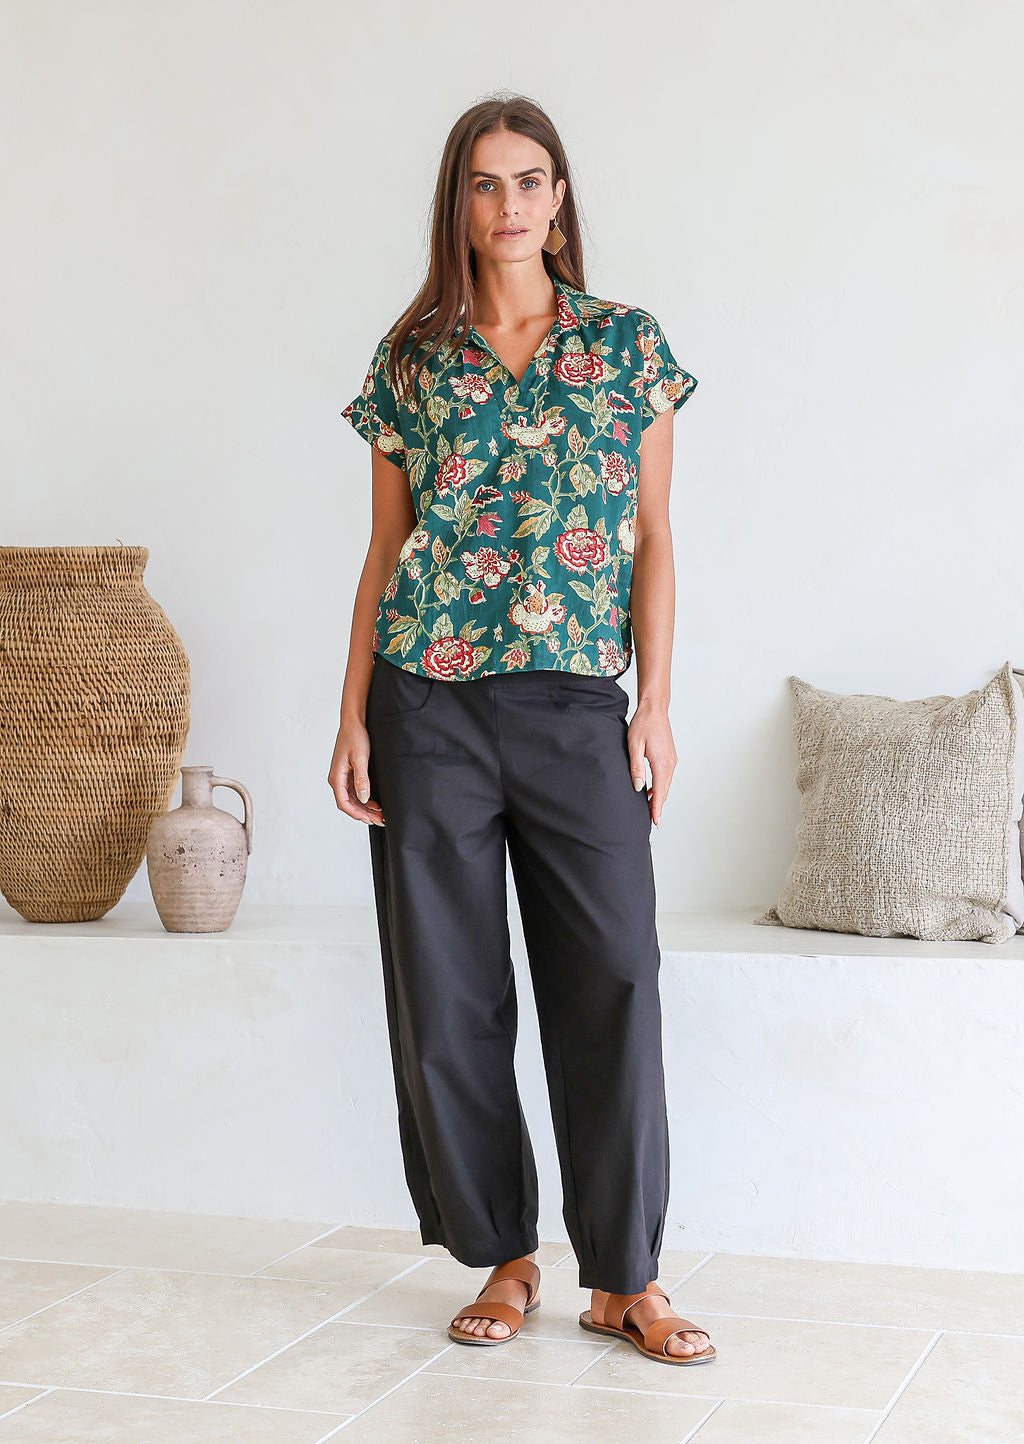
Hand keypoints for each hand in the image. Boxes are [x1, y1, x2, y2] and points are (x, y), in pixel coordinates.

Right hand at [328, 720, 385, 826]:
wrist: (353, 722)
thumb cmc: (355, 737)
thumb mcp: (360, 758)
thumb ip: (362, 779)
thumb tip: (364, 799)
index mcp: (336, 777)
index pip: (344, 803)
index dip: (357, 814)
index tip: (370, 819)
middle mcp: (338, 779)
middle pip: (350, 804)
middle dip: (364, 814)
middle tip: (381, 820)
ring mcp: (343, 777)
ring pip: (354, 799)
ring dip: (366, 808)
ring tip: (380, 815)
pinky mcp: (349, 774)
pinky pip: (356, 792)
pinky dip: (365, 800)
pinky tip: (375, 804)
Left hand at [627, 699, 675, 827]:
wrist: (654, 709)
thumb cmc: (643, 724)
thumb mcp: (634, 746)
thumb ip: (636, 768)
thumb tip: (638, 787)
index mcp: (662, 763)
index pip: (659, 792)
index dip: (656, 808)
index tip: (655, 822)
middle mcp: (670, 763)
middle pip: (664, 791)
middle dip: (658, 806)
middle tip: (652, 821)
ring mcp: (672, 760)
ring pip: (665, 784)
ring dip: (659, 796)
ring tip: (650, 809)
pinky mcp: (670, 757)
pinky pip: (665, 777)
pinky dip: (660, 786)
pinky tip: (650, 790)